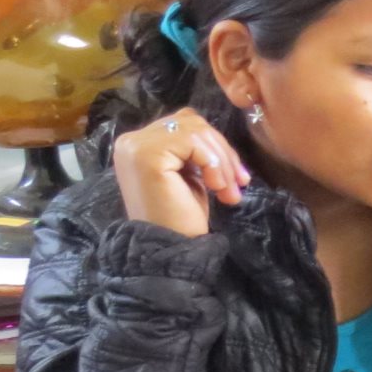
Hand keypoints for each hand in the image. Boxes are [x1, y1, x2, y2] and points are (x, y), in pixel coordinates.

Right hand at [111, 107, 251, 236]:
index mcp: (140, 144)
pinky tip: (216, 187)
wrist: (167, 248)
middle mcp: (132, 140)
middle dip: (223, 152)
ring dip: (222, 160)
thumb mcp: (191, 177)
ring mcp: (137, 146)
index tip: (237, 177)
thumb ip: (195, 152)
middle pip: (192, 122)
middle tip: (240, 184)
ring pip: (195, 130)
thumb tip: (217, 139)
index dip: (216, 146)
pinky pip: (192, 141)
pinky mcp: (147, 154)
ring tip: (228, 191)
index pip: (185, 125)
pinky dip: (212, 162)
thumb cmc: (180, 219)